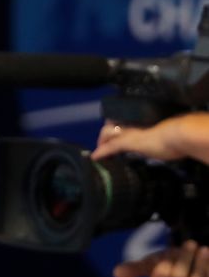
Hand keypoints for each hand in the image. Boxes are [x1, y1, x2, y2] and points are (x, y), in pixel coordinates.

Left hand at [91, 113, 208, 162]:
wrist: (180, 133)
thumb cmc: (179, 133)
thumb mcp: (168, 132)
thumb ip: (161, 133)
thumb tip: (165, 139)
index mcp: (142, 118)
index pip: (123, 119)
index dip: (117, 125)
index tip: (115, 131)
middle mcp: (132, 122)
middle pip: (111, 124)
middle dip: (106, 134)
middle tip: (103, 143)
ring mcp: (128, 131)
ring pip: (107, 133)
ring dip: (102, 142)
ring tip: (99, 151)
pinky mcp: (126, 142)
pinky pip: (109, 147)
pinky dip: (101, 152)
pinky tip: (95, 158)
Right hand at [114, 241, 208, 276]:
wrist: (196, 260)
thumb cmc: (173, 263)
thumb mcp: (154, 262)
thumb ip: (136, 268)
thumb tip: (116, 274)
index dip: (163, 268)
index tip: (166, 259)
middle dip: (182, 261)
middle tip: (188, 245)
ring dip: (194, 262)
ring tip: (197, 247)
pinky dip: (204, 265)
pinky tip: (204, 253)